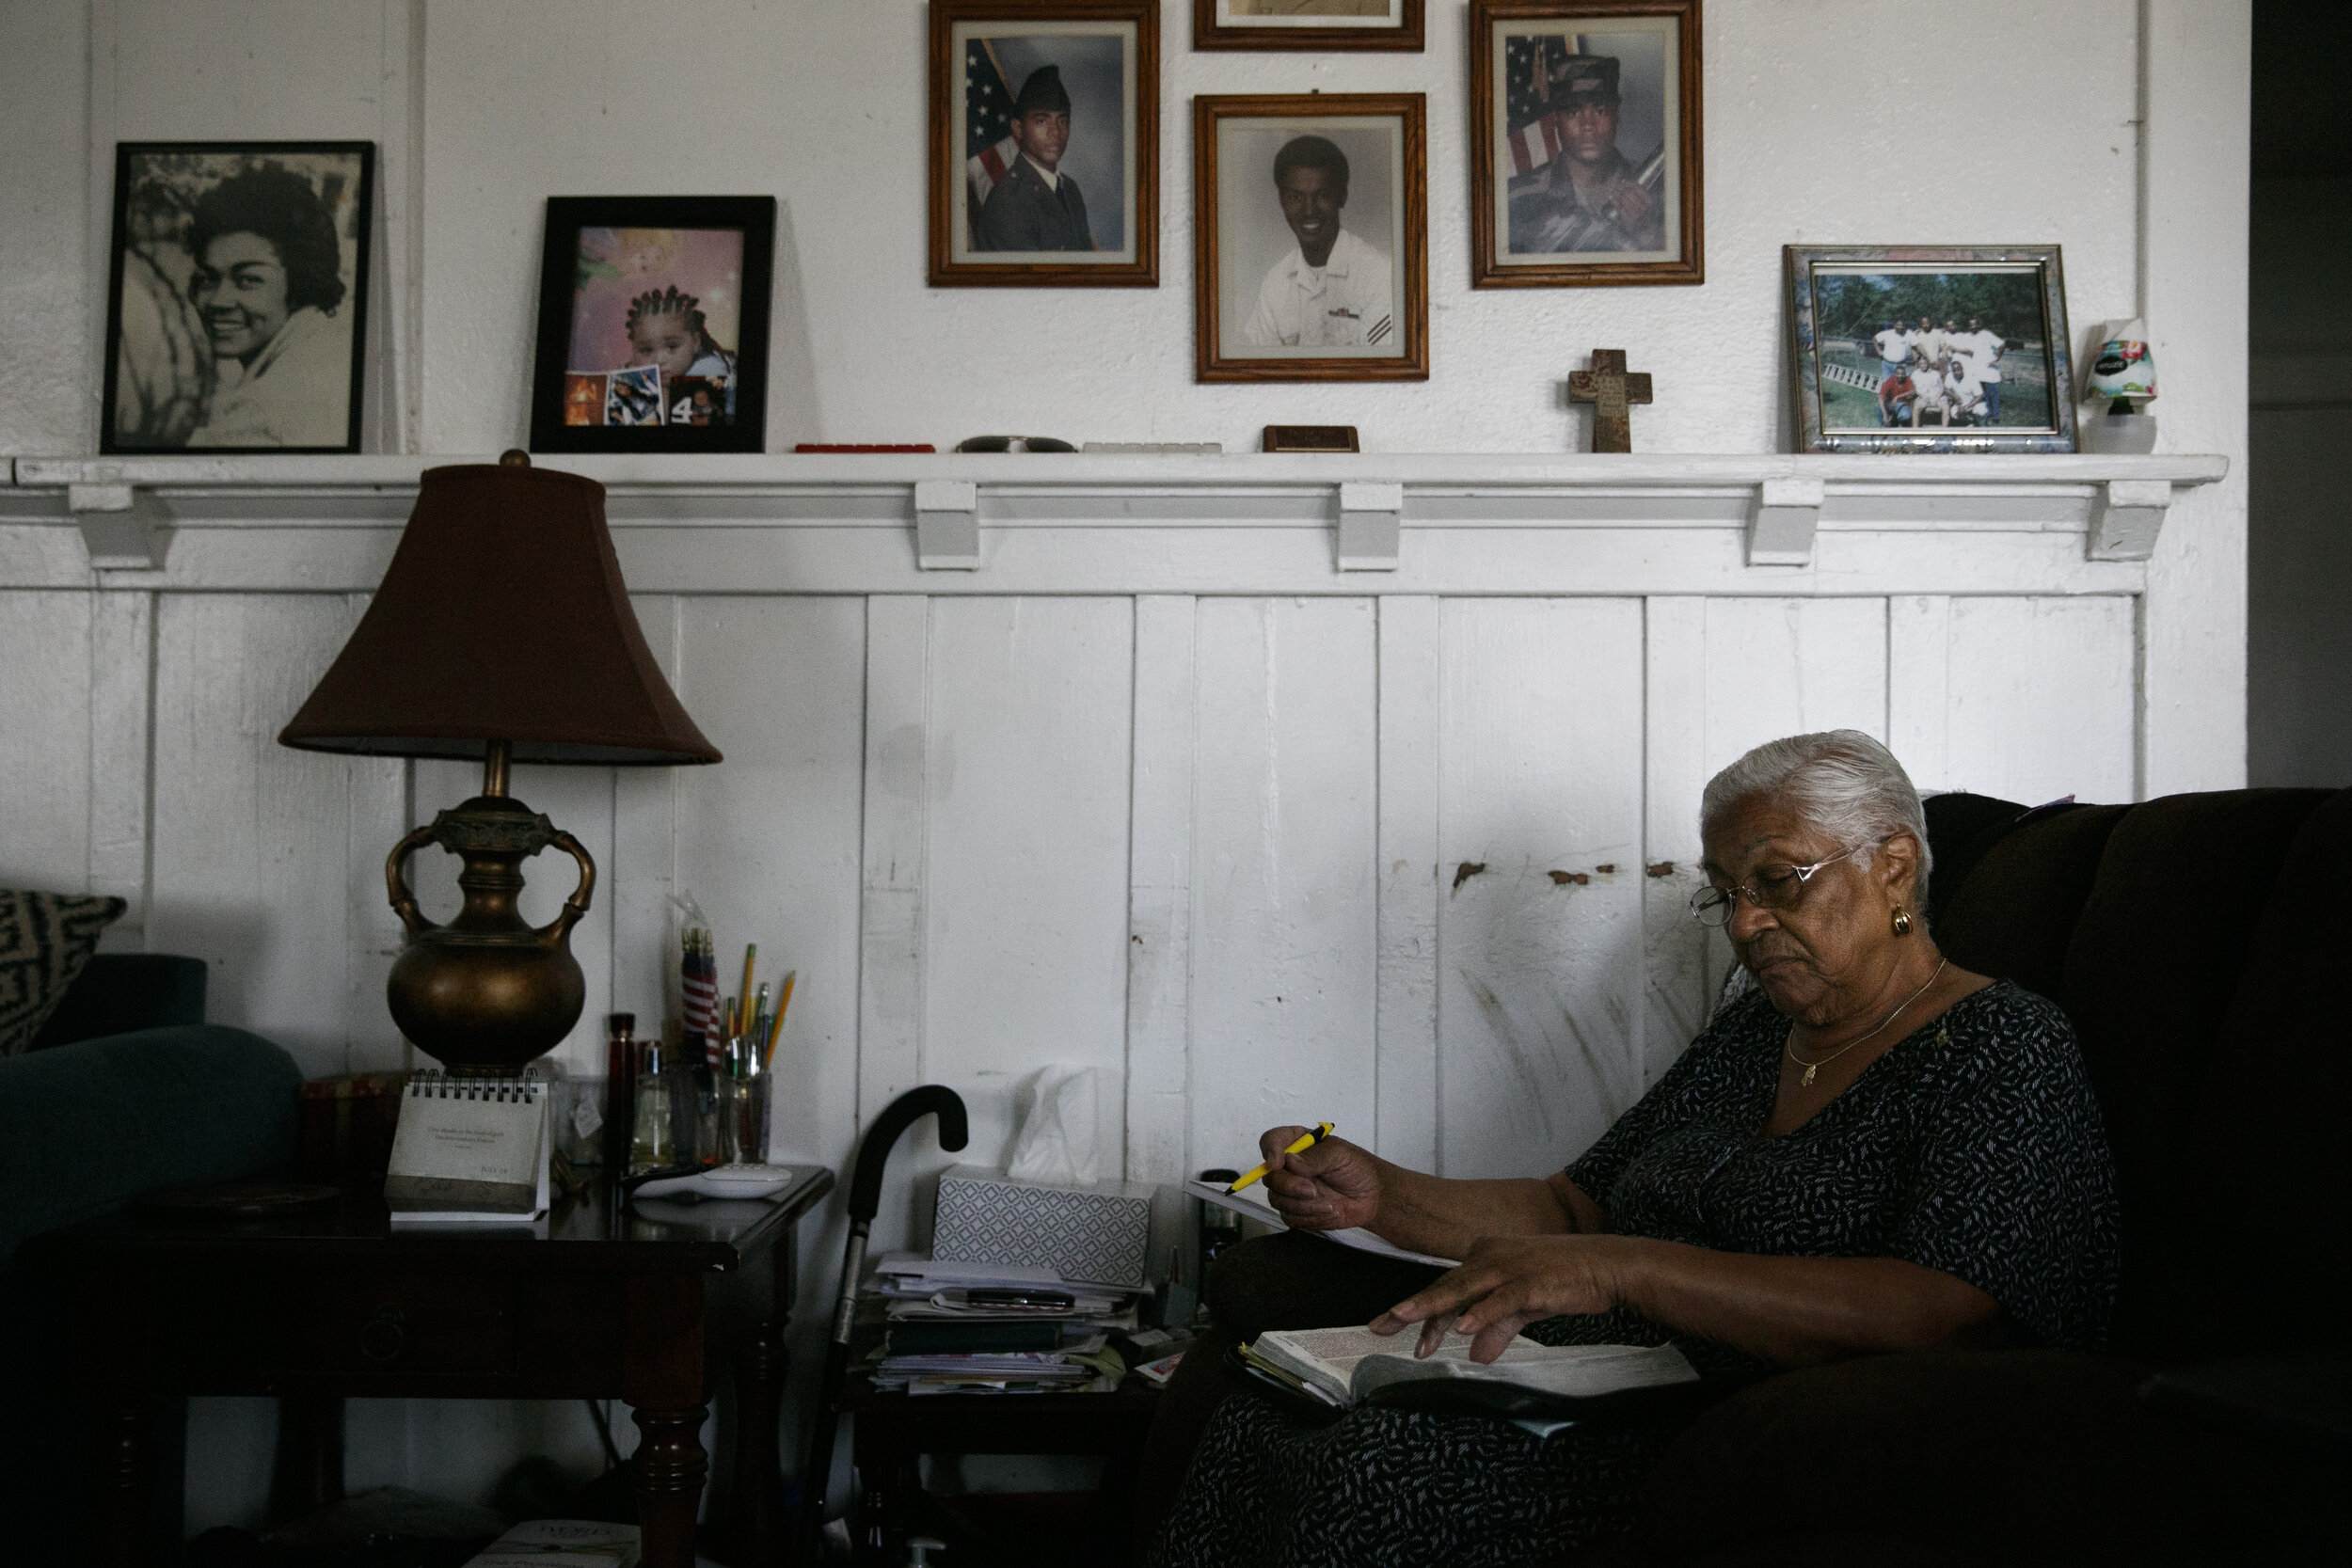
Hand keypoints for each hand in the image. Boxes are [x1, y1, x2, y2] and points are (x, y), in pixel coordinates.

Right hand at [1256, 1126, 1381, 1231]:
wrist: (1371, 1196)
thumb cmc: (1357, 1168)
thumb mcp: (1340, 1155)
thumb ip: (1316, 1157)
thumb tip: (1290, 1160)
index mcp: (1297, 1143)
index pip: (1271, 1141)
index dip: (1270, 1150)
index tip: (1278, 1162)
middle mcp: (1289, 1167)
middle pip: (1270, 1176)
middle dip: (1290, 1186)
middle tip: (1312, 1191)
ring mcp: (1291, 1190)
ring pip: (1277, 1200)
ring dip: (1303, 1206)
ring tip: (1330, 1205)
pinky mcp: (1297, 1211)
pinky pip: (1291, 1218)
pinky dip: (1311, 1218)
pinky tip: (1330, 1212)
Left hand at [1368, 1234, 1639, 1362]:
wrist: (1607, 1266)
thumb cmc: (1564, 1281)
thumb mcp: (1523, 1308)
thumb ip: (1497, 1329)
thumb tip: (1476, 1356)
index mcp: (1484, 1258)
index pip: (1445, 1289)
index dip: (1419, 1311)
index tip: (1390, 1329)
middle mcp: (1490, 1257)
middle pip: (1444, 1287)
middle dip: (1411, 1309)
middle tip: (1380, 1326)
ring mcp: (1510, 1267)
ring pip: (1463, 1288)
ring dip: (1434, 1306)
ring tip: (1406, 1320)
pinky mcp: (1532, 1280)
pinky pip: (1501, 1299)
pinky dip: (1481, 1313)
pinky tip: (1462, 1328)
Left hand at [1605, 177, 1654, 231]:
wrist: (1647, 230)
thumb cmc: (1644, 212)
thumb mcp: (1645, 201)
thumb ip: (1636, 191)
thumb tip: (1623, 181)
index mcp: (1650, 201)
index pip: (1638, 189)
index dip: (1629, 184)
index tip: (1622, 182)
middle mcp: (1645, 208)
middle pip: (1630, 194)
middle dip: (1621, 189)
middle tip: (1614, 186)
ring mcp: (1638, 215)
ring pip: (1625, 201)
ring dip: (1616, 194)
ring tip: (1611, 190)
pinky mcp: (1630, 221)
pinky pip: (1621, 209)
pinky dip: (1615, 202)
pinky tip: (1611, 198)